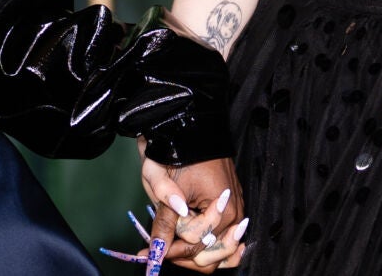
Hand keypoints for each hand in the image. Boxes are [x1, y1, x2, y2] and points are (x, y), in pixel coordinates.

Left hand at [140, 147, 246, 271]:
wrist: (187, 124)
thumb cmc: (175, 149)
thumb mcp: (161, 183)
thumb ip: (164, 220)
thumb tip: (159, 249)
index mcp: (221, 208)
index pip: (194, 244)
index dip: (168, 248)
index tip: (146, 251)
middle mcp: (234, 213)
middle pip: (211, 255)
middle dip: (183, 256)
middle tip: (156, 253)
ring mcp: (236, 210)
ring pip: (221, 253)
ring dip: (196, 257)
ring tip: (171, 252)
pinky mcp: (232, 206)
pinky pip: (226, 240)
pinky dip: (211, 249)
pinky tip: (194, 253)